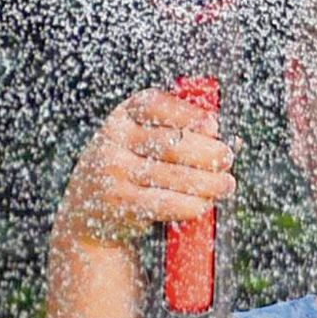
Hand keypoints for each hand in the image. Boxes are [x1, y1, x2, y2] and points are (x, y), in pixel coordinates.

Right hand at [54, 88, 236, 245]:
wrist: (86, 213)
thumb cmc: (130, 169)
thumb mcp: (140, 143)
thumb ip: (178, 133)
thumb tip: (229, 136)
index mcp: (121, 116)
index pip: (154, 104)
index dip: (187, 112)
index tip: (213, 124)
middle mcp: (113, 139)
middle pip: (172, 142)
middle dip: (207, 151)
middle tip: (227, 158)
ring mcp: (113, 171)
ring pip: (173, 175)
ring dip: (208, 182)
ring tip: (226, 184)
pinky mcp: (119, 202)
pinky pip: (164, 202)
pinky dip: (190, 204)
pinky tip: (204, 204)